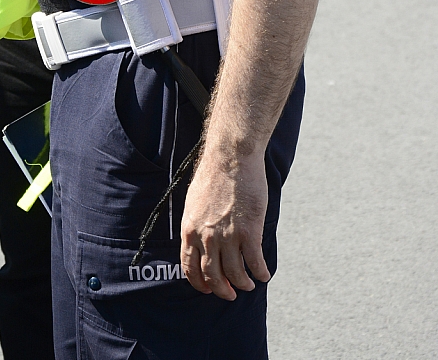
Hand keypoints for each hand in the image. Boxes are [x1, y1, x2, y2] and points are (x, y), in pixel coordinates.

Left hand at [180, 147, 269, 299]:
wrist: (231, 158)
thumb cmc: (214, 174)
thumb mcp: (194, 202)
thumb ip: (196, 223)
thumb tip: (198, 238)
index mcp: (190, 229)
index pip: (190, 266)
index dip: (199, 283)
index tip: (208, 288)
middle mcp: (206, 237)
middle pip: (213, 276)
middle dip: (222, 290)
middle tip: (230, 294)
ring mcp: (228, 236)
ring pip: (235, 274)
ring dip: (243, 283)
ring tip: (249, 284)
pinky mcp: (249, 232)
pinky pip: (255, 263)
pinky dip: (260, 273)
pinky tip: (264, 275)